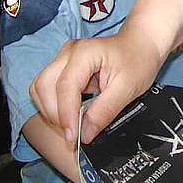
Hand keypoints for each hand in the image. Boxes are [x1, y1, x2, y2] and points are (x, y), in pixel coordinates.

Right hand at [29, 30, 163, 145]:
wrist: (142, 44)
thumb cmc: (139, 59)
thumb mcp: (128, 88)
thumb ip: (104, 111)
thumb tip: (84, 136)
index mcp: (85, 52)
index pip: (65, 87)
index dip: (66, 116)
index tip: (73, 138)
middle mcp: (69, 52)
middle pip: (44, 86)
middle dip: (55, 114)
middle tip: (74, 133)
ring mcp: (64, 58)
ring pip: (40, 88)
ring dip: (52, 111)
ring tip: (73, 124)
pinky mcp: (63, 67)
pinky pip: (48, 89)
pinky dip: (54, 106)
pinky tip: (72, 114)